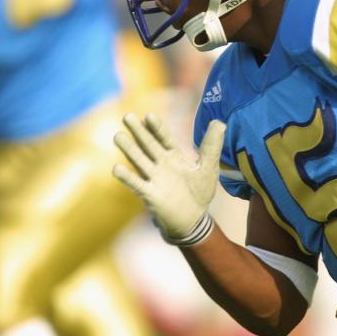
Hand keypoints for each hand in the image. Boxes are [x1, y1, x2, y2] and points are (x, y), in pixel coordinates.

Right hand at [113, 113, 224, 244]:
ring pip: (140, 161)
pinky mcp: (151, 194)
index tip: (148, 116)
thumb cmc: (199, 192)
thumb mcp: (208, 167)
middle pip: (148, 145)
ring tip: (117, 136)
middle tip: (127, 116)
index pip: (164, 138)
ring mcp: (154, 178)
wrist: (192, 220)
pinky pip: (137, 184)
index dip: (156, 127)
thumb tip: (220, 121)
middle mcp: (161, 164)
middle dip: (138, 132)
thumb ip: (212, 145)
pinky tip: (116, 168)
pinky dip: (127, 177)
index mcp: (174, 156)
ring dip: (129, 149)